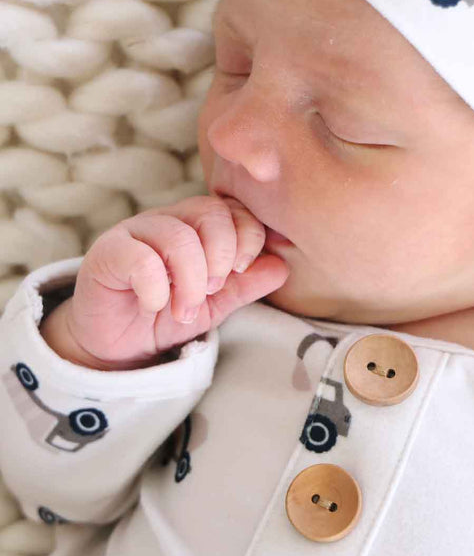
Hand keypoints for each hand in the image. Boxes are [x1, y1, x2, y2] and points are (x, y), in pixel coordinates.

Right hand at [64, 194, 289, 367]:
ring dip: (190, 281)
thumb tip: (283, 265)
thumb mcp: (216, 304)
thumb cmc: (168, 315)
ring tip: (185, 310)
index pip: (233, 210)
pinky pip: (139, 257)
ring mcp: (136, 231)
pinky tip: (155, 305)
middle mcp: (169, 220)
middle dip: (221, 255)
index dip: (248, 236)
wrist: (119, 344)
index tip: (243, 269)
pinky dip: (155, 287)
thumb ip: (246, 284)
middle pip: (209, 213)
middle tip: (213, 291)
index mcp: (198, 225)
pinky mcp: (108, 252)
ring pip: (178, 237)